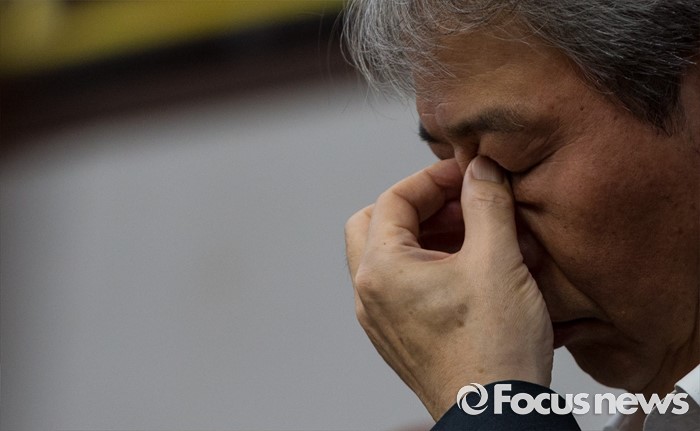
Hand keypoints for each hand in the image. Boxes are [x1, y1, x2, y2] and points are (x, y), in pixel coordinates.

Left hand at [345, 156, 552, 419]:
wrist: (495, 415)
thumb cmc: (493, 348)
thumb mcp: (498, 261)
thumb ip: (486, 203)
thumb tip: (479, 168)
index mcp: (381, 270)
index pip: (393, 199)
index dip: (432, 178)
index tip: (467, 173)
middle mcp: (369, 294)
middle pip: (377, 224)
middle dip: (420, 206)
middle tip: (462, 204)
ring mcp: (380, 318)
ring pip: (389, 255)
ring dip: (427, 235)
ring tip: (477, 236)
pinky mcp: (399, 336)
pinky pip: (401, 285)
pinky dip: (429, 265)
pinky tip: (471, 269)